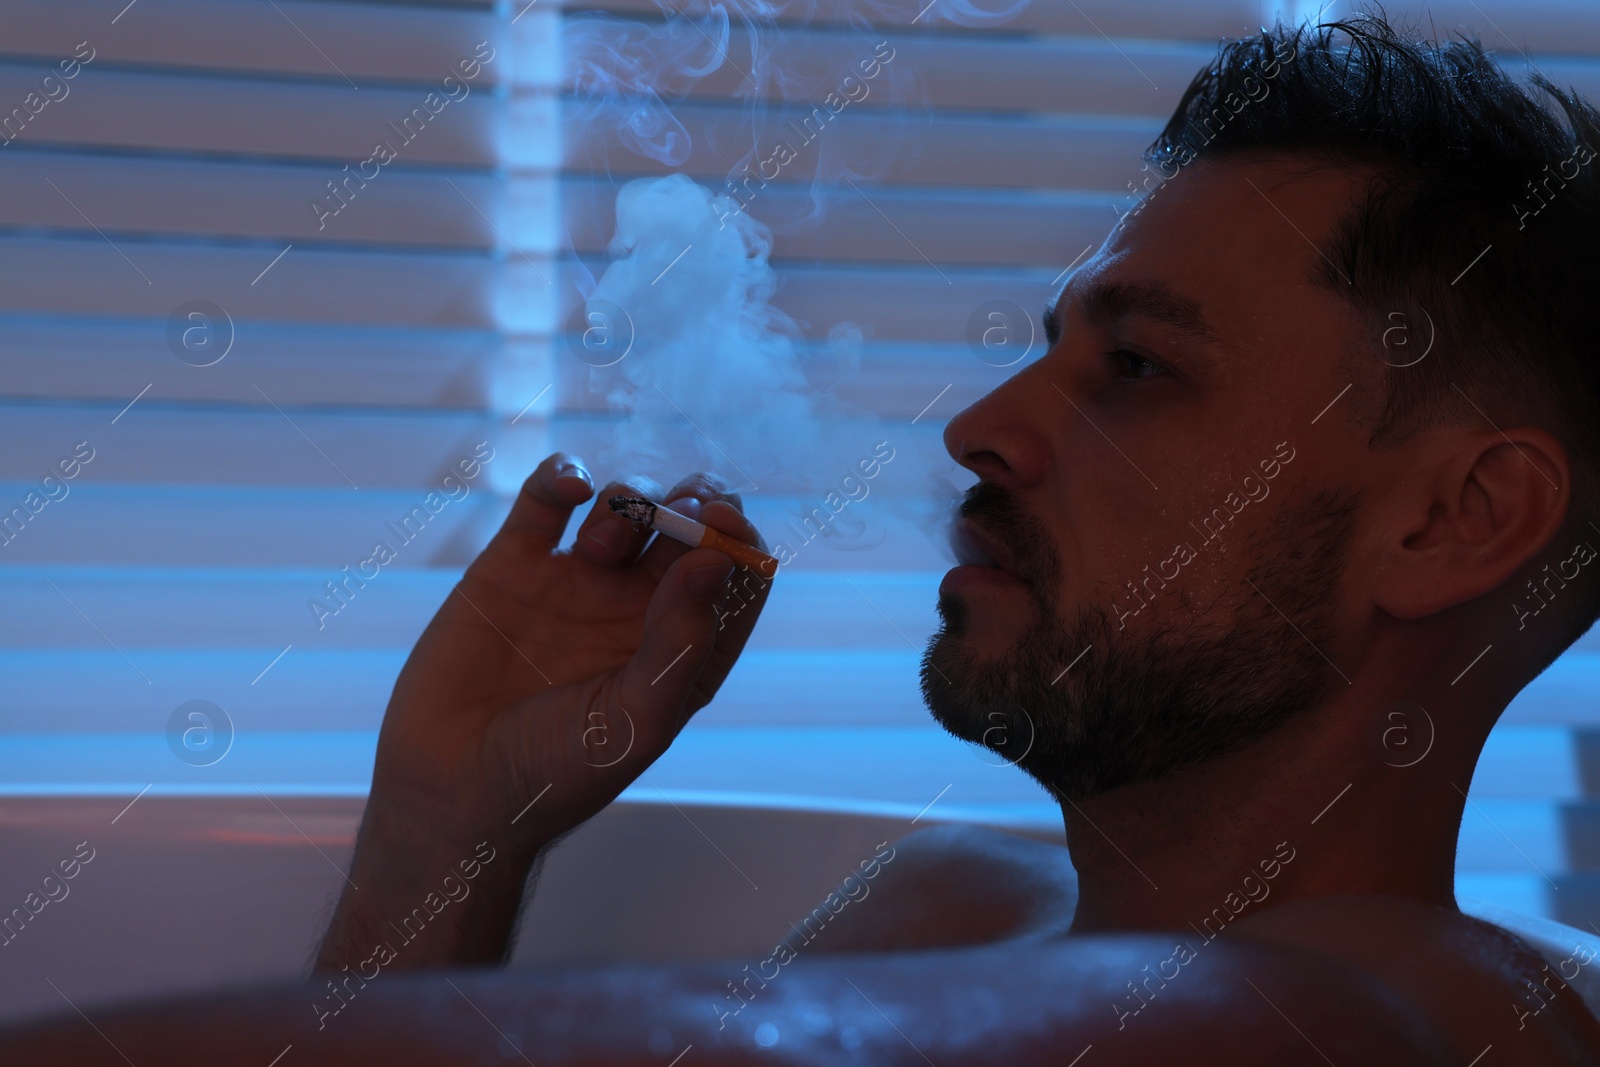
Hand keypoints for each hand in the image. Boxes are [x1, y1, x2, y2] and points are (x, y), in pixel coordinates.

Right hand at [318, 453, 772, 967]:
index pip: (739, 576)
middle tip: (681, 509)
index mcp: (685, 648)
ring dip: (628, 501)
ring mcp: (578, 582)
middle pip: (691, 526)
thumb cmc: (554, 774)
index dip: (739, 542)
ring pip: (627, 503)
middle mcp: (640, 609)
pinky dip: (563, 476)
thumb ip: (680, 642)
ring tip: (601, 545)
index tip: (719, 530)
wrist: (450, 791)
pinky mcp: (515, 565)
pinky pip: (547, 498)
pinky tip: (570, 486)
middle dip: (696, 502)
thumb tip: (718, 561)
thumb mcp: (635, 721)